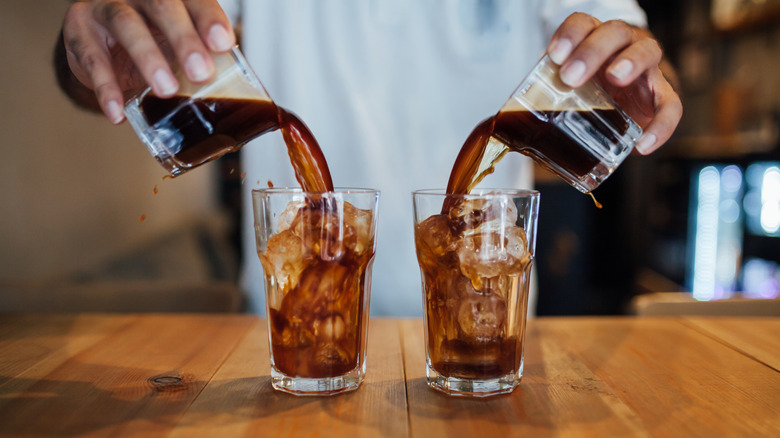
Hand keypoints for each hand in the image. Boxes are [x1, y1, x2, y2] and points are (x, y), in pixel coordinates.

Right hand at [62, 0, 235, 123]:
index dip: (209, 19)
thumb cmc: (150, 41)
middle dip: (184, 40)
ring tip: (166, 90)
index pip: (194, 0)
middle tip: (200, 72)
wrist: (99, 44)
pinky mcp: (80, 29)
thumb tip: (233, 92)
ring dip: (149, 58)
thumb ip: (200, 57)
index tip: (223, 43)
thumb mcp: (176, 46)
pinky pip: (92, 58)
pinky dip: (106, 88)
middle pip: (163, 6)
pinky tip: (118, 112)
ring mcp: (106, 7)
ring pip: (127, 24)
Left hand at [546, 13, 682, 154]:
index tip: (554, 55)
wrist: (622, 99)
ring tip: (615, 76)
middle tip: (572, 75)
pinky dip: (661, 124)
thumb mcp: (564, 89)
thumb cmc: (586, 90)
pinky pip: (670, 105)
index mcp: (594, 39)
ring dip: (630, 61)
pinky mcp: (661, 95)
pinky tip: (644, 144)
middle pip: (615, 33)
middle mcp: (623, 46)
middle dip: (592, 50)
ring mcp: (645, 68)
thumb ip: (543, 100)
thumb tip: (507, 133)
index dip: (570, 35)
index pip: (583, 24)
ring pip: (646, 51)